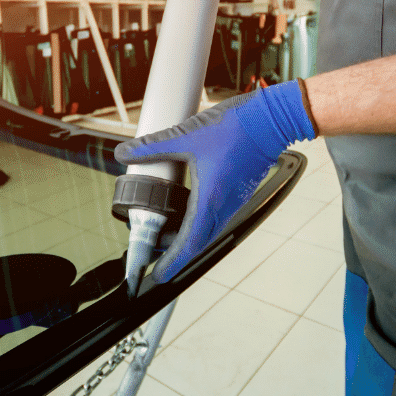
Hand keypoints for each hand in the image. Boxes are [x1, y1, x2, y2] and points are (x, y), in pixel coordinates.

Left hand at [114, 79, 316, 281]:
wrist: (271, 120)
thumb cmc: (236, 128)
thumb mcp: (187, 137)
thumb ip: (153, 146)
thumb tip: (124, 153)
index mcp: (210, 200)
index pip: (189, 244)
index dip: (172, 262)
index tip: (159, 274)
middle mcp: (224, 207)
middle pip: (197, 241)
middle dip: (174, 250)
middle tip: (153, 247)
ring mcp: (234, 201)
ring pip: (208, 230)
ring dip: (187, 235)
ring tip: (166, 228)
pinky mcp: (239, 192)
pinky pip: (217, 217)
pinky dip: (200, 221)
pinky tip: (188, 207)